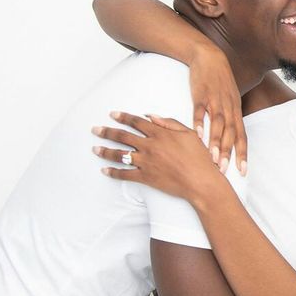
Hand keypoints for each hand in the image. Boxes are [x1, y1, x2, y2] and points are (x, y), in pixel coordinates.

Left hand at [91, 112, 225, 201]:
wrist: (200, 181)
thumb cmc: (199, 157)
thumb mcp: (188, 133)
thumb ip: (169, 123)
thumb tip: (150, 116)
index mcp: (159, 133)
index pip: (136, 122)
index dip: (123, 117)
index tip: (113, 114)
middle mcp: (149, 146)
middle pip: (123, 136)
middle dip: (107, 132)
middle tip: (96, 129)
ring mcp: (146, 162)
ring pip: (120, 154)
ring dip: (105, 151)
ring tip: (95, 148)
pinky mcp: (145, 177)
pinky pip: (125, 174)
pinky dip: (113, 172)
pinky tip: (104, 170)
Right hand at [188, 44, 247, 175]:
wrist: (208, 56)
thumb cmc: (218, 80)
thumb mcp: (228, 99)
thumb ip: (228, 118)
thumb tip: (229, 138)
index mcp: (235, 110)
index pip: (242, 135)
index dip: (242, 153)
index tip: (243, 171)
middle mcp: (228, 107)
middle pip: (231, 133)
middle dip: (228, 153)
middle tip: (224, 171)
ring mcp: (215, 100)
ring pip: (218, 124)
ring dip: (216, 142)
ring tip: (213, 158)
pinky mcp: (201, 93)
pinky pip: (200, 110)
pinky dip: (199, 123)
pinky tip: (197, 135)